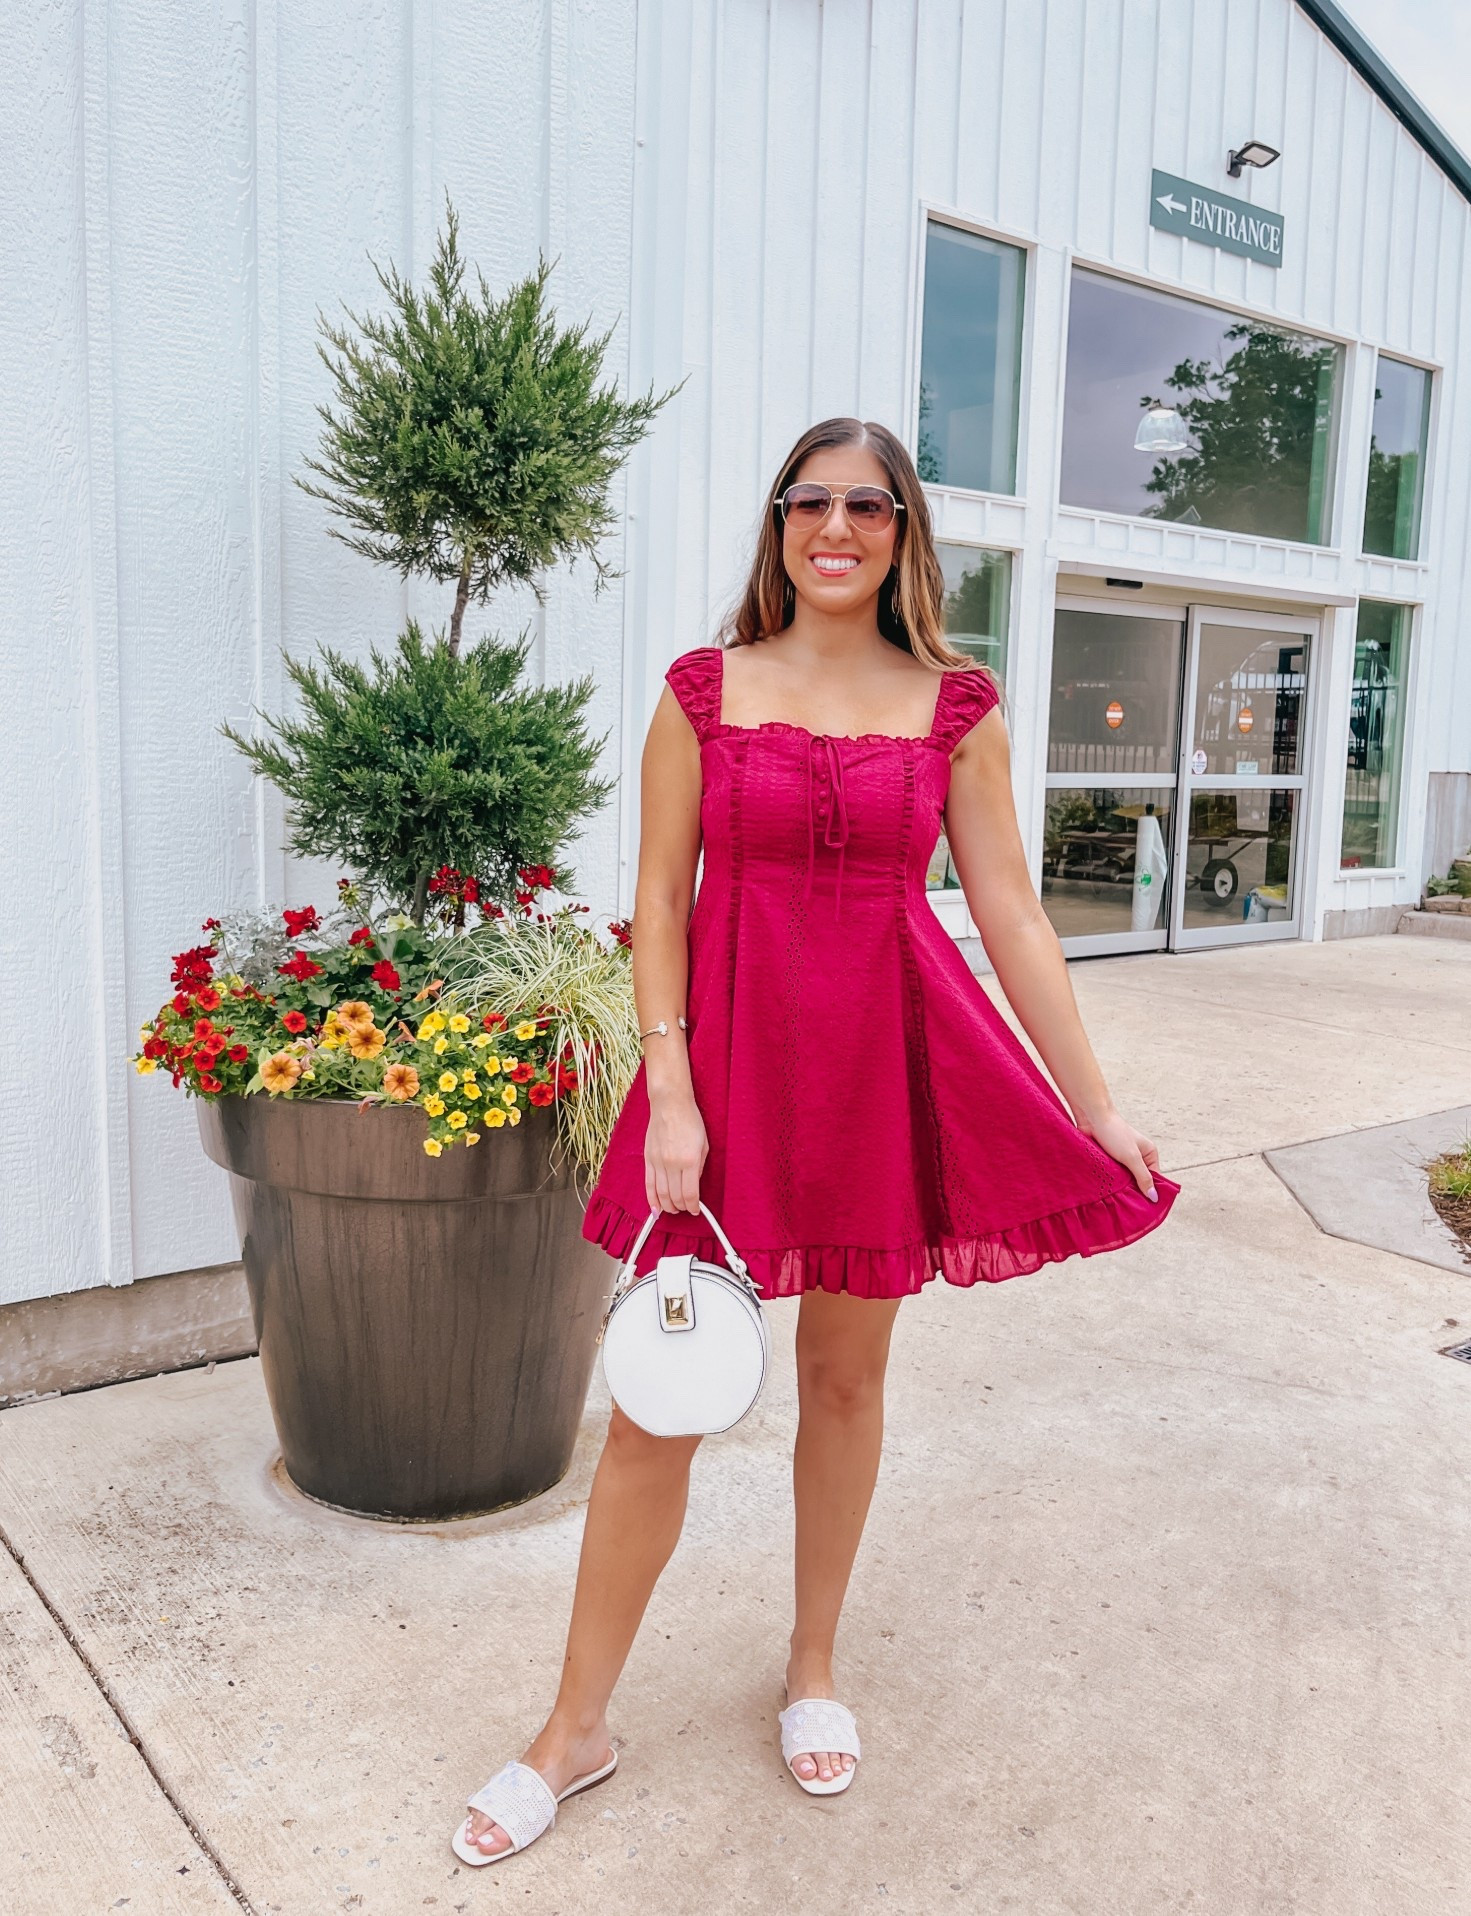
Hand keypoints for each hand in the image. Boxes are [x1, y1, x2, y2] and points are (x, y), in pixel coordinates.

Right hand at [644, 1088, 707, 1214]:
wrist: (670, 1104)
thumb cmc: (690, 1121)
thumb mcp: (704, 1145)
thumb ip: (698, 1168)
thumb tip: (694, 1186)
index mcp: (689, 1161)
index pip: (690, 1194)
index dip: (693, 1206)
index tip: (696, 1209)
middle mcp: (672, 1164)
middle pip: (675, 1197)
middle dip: (681, 1208)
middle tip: (685, 1209)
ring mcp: (658, 1162)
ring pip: (660, 1194)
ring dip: (667, 1206)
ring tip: (673, 1210)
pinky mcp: (648, 1159)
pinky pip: (648, 1184)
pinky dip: (651, 1199)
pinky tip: (655, 1208)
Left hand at [1076, 1104, 1160, 1201]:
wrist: (1092, 1118)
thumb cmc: (1114, 1132)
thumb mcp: (1132, 1157)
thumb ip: (1143, 1177)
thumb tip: (1154, 1197)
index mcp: (1149, 1154)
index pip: (1154, 1179)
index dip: (1150, 1192)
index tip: (1145, 1207)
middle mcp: (1138, 1157)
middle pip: (1139, 1181)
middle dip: (1134, 1191)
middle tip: (1129, 1206)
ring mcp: (1122, 1159)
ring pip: (1125, 1180)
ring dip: (1121, 1187)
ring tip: (1117, 1198)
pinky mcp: (1109, 1160)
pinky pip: (1113, 1176)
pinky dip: (1111, 1182)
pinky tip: (1107, 1190)